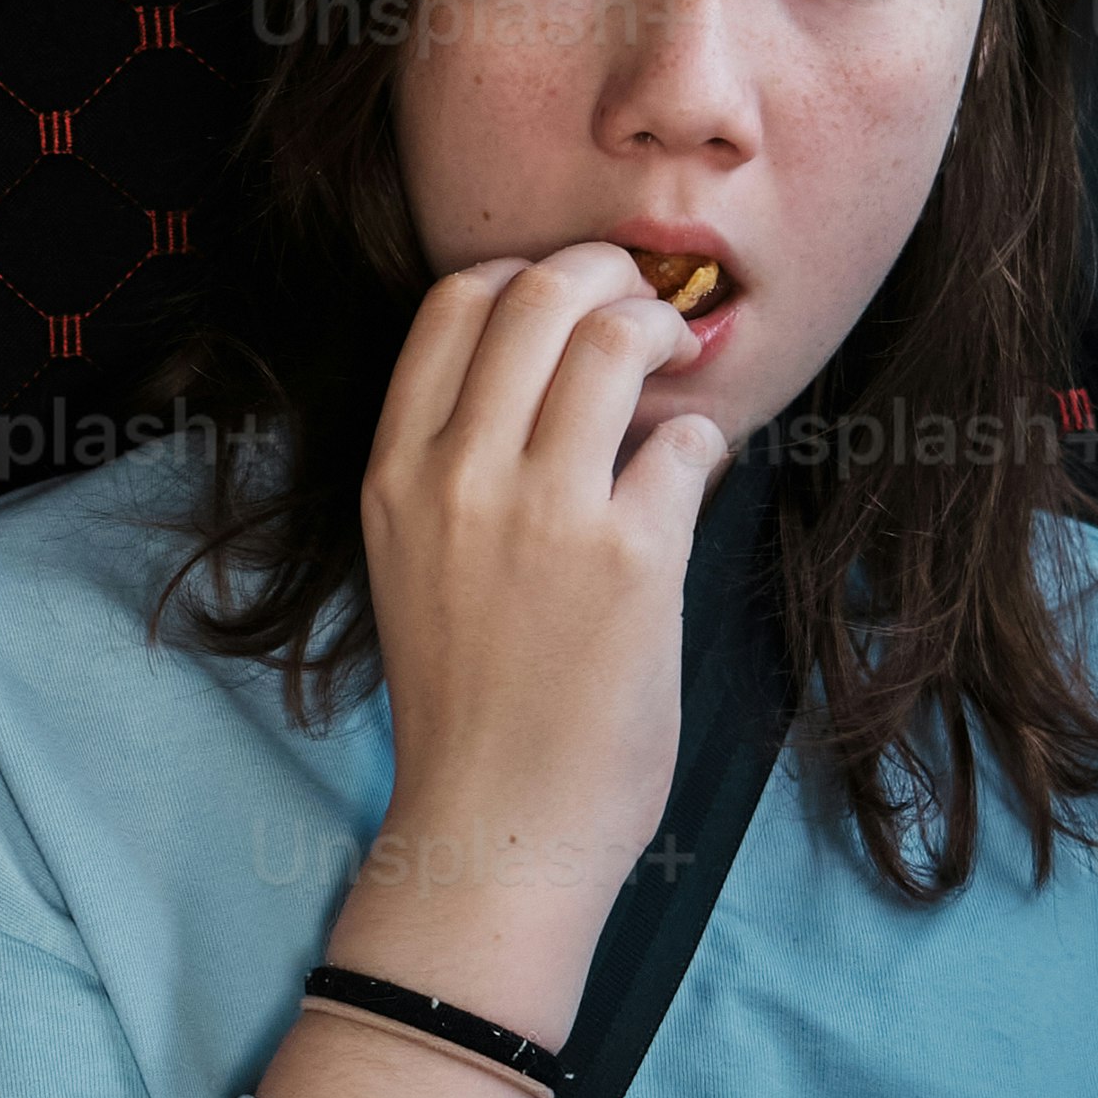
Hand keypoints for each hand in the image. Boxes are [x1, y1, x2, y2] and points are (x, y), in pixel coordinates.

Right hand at [340, 240, 726, 1016]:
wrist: (498, 824)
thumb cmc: (467, 704)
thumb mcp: (414, 561)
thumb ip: (456, 464)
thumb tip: (554, 377)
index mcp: (396, 473)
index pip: (453, 303)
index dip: (526, 276)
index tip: (567, 301)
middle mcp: (458, 475)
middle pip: (537, 293)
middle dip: (608, 273)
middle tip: (643, 305)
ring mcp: (544, 512)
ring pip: (614, 338)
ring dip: (664, 331)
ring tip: (680, 366)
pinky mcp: (631, 556)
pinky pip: (686, 439)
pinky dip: (702, 439)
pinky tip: (692, 472)